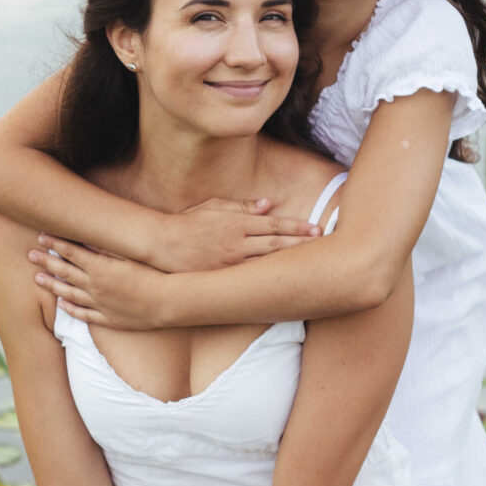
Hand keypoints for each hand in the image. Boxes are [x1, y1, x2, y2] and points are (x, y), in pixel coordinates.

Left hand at [29, 237, 165, 329]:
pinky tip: (61, 304)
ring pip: (68, 293)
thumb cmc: (154, 273)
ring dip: (51, 285)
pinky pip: (83, 314)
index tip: (40, 236)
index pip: (70, 251)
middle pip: (64, 271)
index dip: (54, 243)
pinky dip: (70, 309)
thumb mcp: (129, 254)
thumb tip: (88, 237)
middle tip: (29, 254)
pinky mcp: (107, 319)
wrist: (167, 302)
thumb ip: (106, 247)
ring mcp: (99, 304)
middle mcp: (95, 286)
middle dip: (45, 262)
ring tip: (37, 279)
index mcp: (100, 267)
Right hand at [160, 198, 322, 272]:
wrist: (161, 244)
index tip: (316, 228)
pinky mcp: (223, 277)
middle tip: (325, 245)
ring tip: (312, 264)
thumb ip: (242, 206)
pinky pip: (252, 279)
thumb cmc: (187, 223)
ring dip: (291, 262)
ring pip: (268, 263)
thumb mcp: (213, 206)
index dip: (297, 226)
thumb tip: (268, 204)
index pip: (274, 224)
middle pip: (277, 243)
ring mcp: (231, 262)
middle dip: (302, 244)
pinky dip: (270, 279)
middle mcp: (237, 242)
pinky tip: (284, 282)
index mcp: (236, 222)